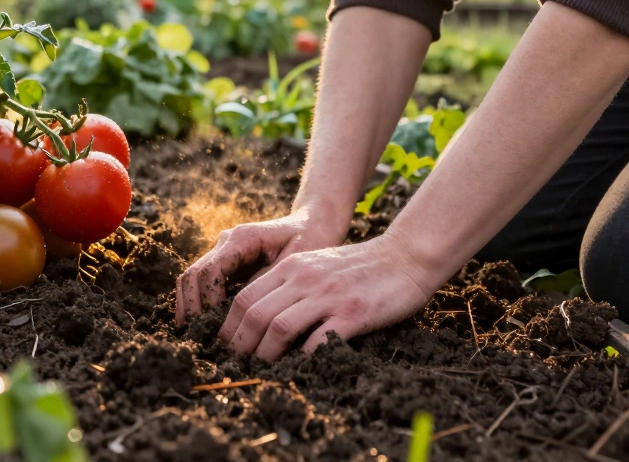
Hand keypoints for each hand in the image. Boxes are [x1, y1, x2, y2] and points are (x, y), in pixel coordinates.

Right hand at [174, 204, 346, 326]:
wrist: (311, 224)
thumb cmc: (309, 241)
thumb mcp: (297, 262)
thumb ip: (269, 284)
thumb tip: (248, 315)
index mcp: (242, 238)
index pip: (212, 270)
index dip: (210, 300)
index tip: (218, 326)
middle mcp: (226, 242)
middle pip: (194, 274)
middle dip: (192, 307)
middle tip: (200, 337)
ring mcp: (222, 252)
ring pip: (191, 278)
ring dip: (189, 306)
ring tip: (194, 335)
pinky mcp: (224, 263)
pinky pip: (201, 282)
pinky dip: (196, 303)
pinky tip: (199, 326)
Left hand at [216, 233, 435, 360]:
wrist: (405, 257)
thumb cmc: (359, 266)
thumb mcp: (316, 264)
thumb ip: (289, 284)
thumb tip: (259, 317)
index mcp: (291, 266)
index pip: (244, 296)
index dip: (228, 326)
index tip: (224, 347)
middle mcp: (304, 278)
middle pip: (254, 313)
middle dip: (238, 345)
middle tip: (234, 365)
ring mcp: (328, 295)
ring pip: (278, 326)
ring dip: (263, 354)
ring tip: (259, 371)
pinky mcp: (352, 313)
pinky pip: (317, 340)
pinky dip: (302, 358)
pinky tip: (298, 369)